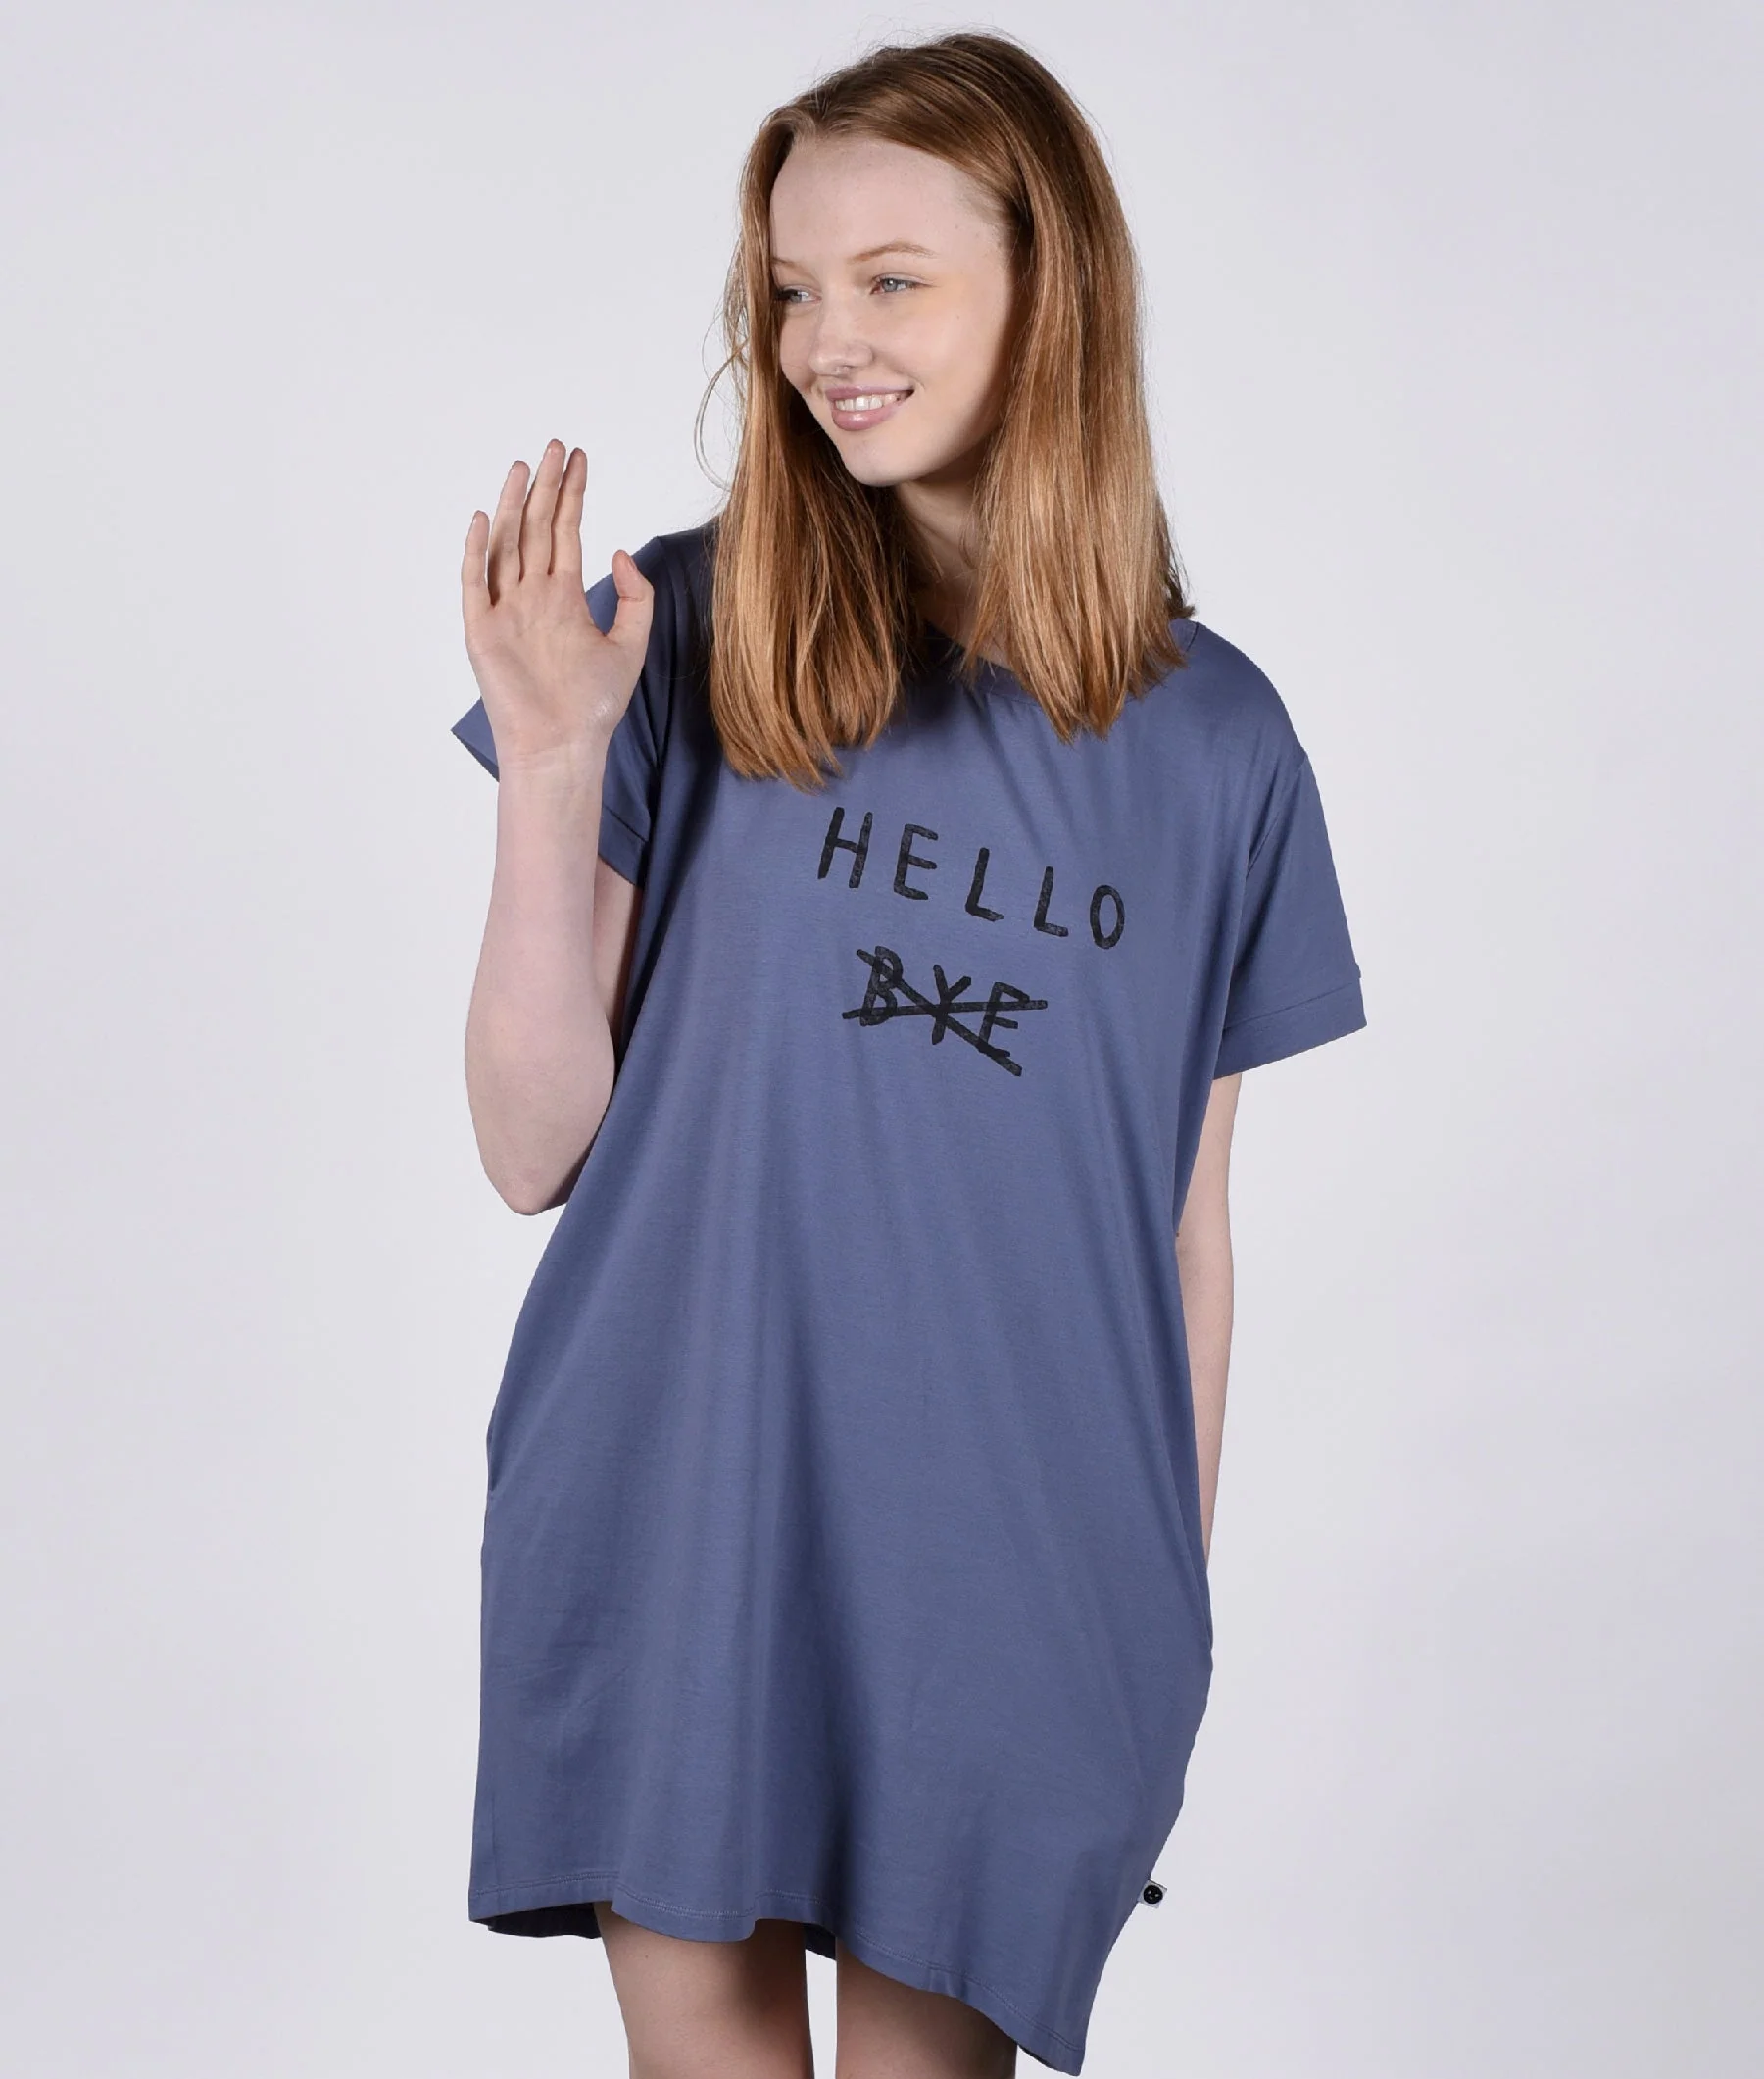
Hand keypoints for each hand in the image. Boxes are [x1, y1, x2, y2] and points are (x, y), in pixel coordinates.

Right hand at [460, 440, 653, 766]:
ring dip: (514, 505)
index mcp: (564, 597)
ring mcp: (505, 611)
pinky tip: (487, 517)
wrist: (563, 745)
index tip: (579, 459)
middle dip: (546, 486)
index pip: (566, 532)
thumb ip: (636, 597)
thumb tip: (622, 550)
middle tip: (554, 446)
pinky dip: (478, 550)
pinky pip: (476, 582)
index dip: (572, 494)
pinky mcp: (482, 631)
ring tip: (524, 466)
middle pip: (536, 528)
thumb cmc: (594, 706)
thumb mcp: (631, 645)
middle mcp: (533, 597)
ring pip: (507, 545)